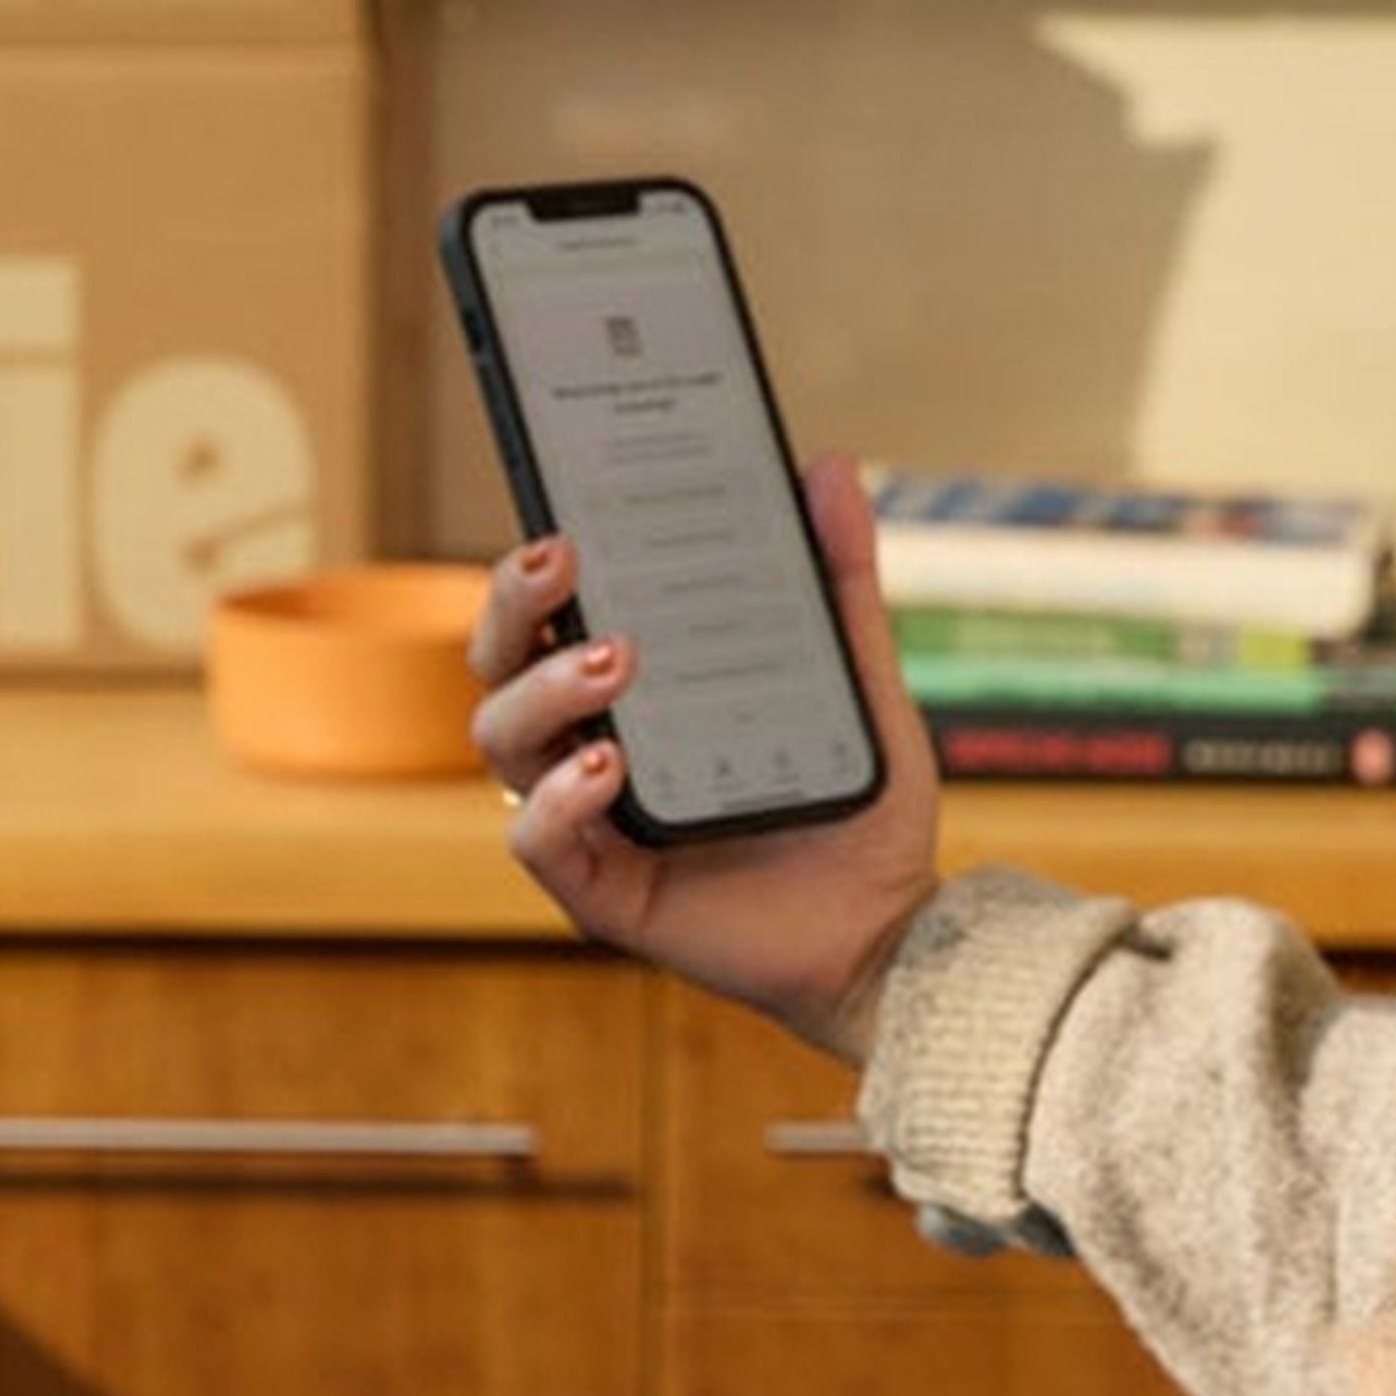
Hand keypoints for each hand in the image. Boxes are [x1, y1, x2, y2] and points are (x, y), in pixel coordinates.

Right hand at [468, 454, 944, 1064]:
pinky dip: (558, 798)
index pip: (555, 609)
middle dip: (514, 601)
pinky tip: (606, 766)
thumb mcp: (861, 679)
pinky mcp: (600, 890)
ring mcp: (589, 816)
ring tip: (614, 659)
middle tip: (562, 559)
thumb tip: (831, 466)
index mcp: (638, 688)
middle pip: (503, 659)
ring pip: (504, 737)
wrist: (892, 929)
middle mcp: (592, 742)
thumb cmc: (859, 804)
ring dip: (545, 686)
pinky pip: (538, 839)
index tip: (561, 510)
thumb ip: (840, 580)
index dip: (536, 560)